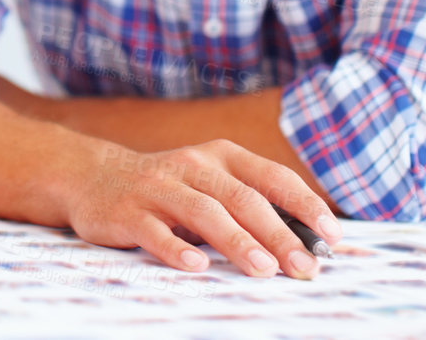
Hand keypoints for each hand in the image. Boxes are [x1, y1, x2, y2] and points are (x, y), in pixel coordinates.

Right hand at [59, 136, 341, 278]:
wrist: (92, 176)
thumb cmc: (169, 190)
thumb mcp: (210, 186)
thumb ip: (251, 208)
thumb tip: (312, 246)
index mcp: (221, 157)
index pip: (272, 177)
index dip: (304, 205)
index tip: (332, 237)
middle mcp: (192, 166)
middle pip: (242, 198)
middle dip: (277, 233)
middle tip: (304, 267)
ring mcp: (157, 187)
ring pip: (203, 211)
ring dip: (236, 240)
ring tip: (263, 269)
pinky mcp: (127, 211)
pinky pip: (154, 230)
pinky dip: (176, 248)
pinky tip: (197, 266)